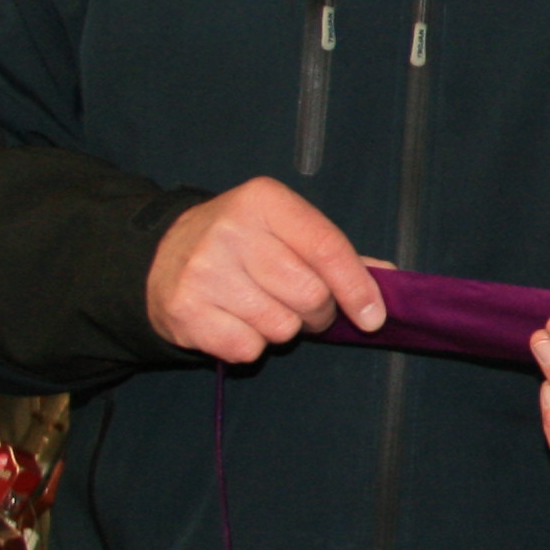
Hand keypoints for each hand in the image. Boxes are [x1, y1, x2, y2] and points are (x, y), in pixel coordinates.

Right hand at [146, 178, 384, 363]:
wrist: (161, 255)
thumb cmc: (243, 243)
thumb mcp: (285, 229)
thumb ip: (336, 253)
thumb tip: (389, 276)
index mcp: (265, 200)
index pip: (326, 248)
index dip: (357, 288)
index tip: (373, 318)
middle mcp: (231, 230)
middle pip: (309, 293)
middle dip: (319, 311)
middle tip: (304, 306)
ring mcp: (204, 271)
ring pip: (281, 327)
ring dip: (283, 329)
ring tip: (261, 308)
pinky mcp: (185, 310)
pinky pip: (248, 349)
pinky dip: (251, 345)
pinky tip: (234, 321)